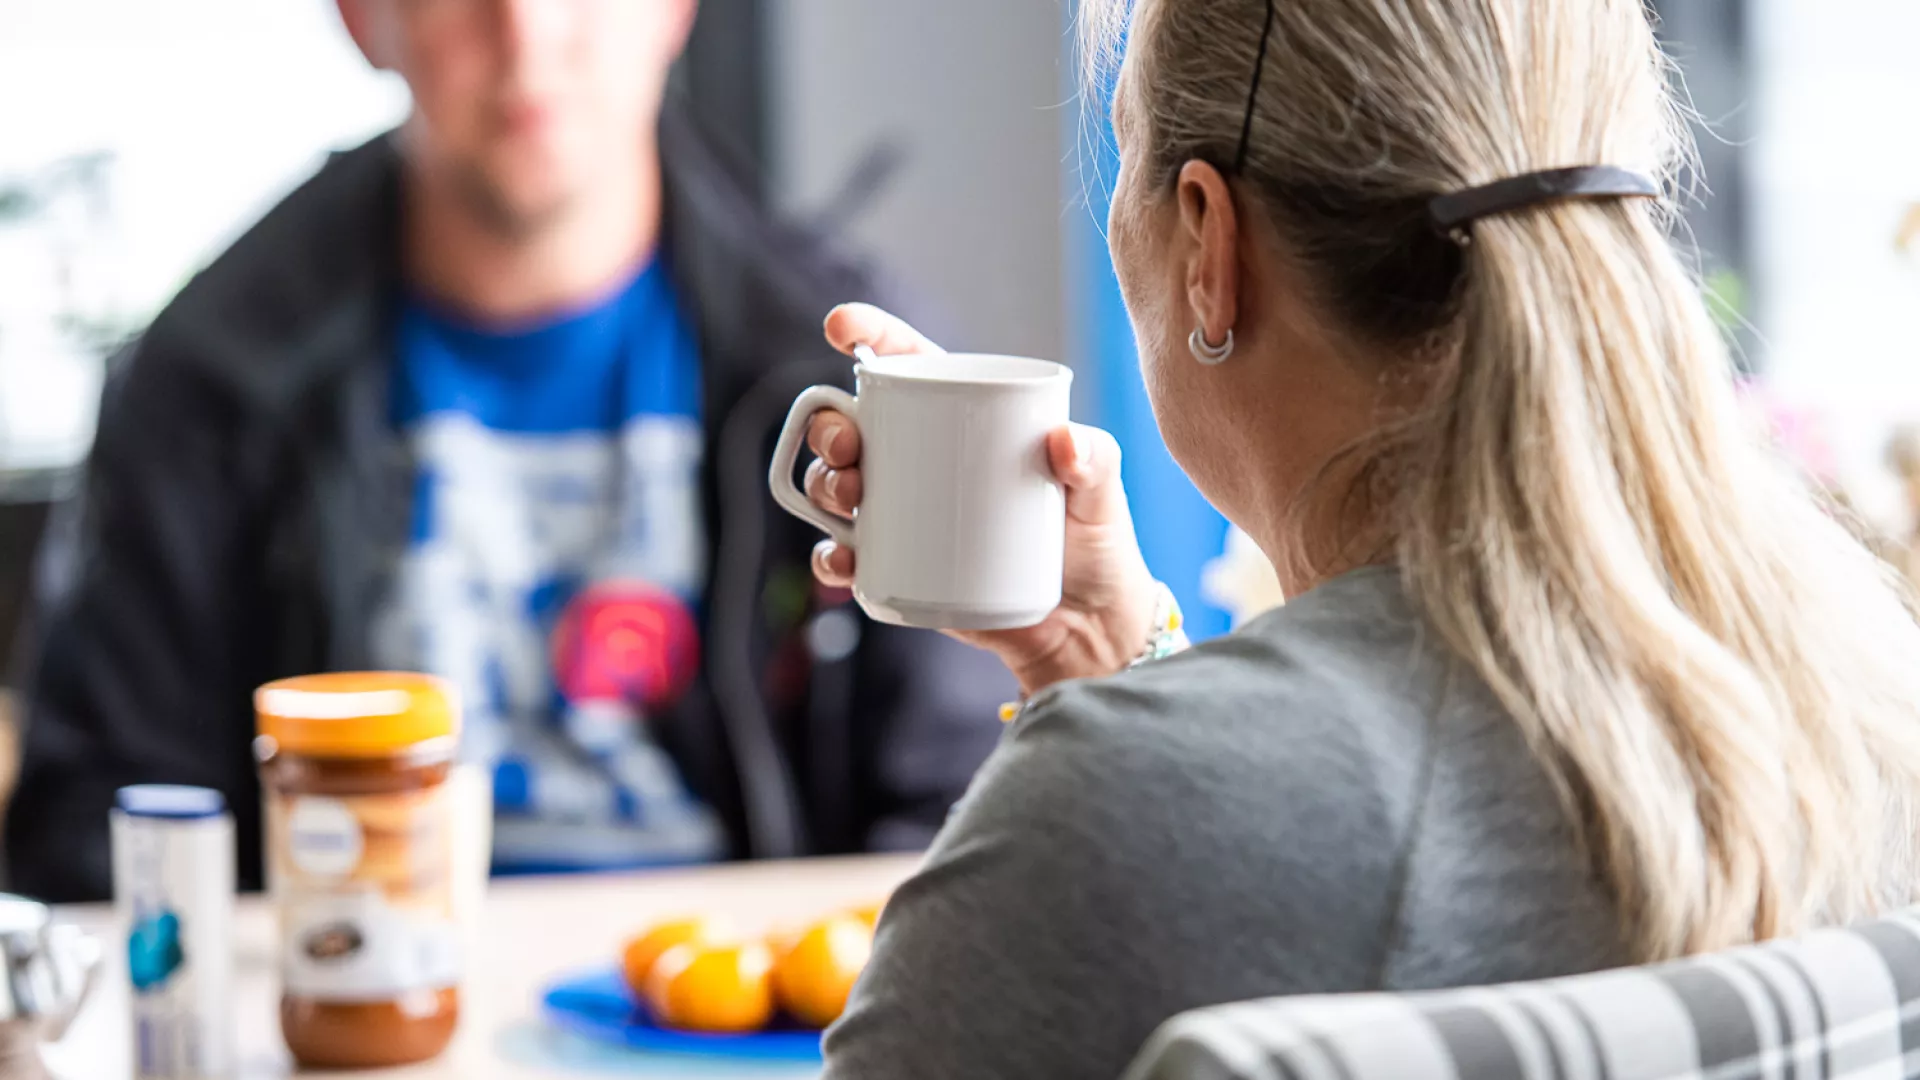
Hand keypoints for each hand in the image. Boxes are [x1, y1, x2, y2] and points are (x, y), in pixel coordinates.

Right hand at [805, 303, 1157, 694]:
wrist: (1087, 623)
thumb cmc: (1094, 538)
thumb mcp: (1102, 491)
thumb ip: (1095, 460)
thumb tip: (1065, 442)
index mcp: (964, 418)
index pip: (910, 365)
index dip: (870, 336)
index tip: (841, 327)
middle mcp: (922, 460)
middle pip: (853, 426)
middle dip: (830, 427)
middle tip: (848, 448)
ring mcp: (906, 514)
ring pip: (837, 487)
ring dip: (825, 487)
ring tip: (849, 499)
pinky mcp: (901, 567)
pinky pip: (849, 558)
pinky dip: (834, 559)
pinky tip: (844, 561)